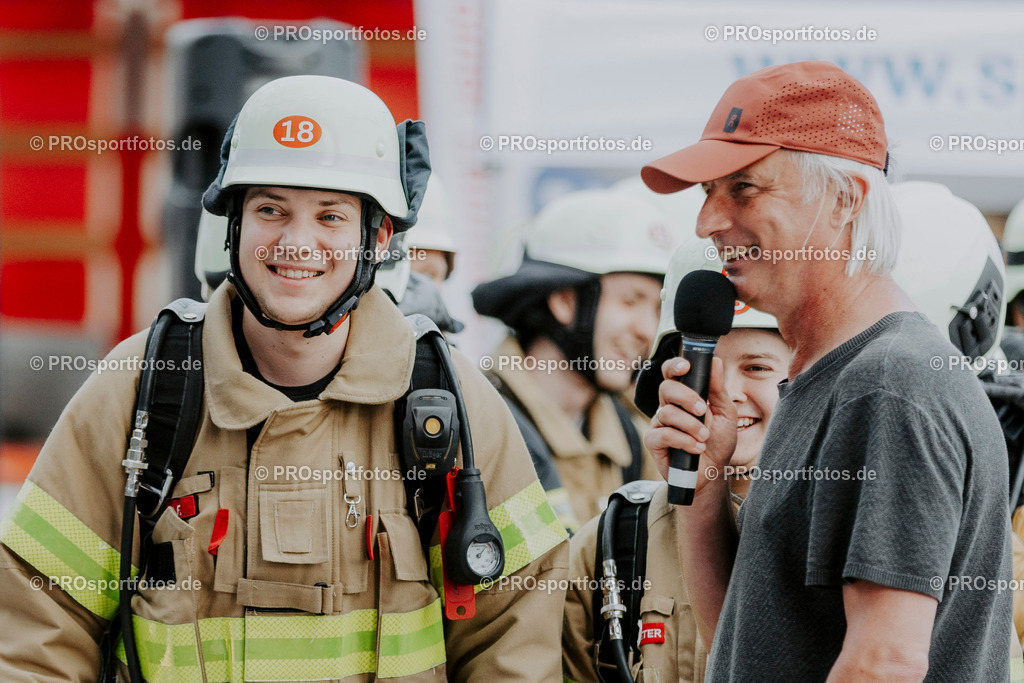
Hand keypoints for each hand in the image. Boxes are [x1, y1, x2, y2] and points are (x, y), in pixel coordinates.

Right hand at [643, 356, 737, 492]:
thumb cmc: (718, 442)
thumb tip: (715, 362)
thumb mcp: (726, 414)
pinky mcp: (653, 441)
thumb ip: (718, 389)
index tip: (685, 367)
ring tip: (704, 437)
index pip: (671, 374)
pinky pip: (663, 434)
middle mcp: (668, 406)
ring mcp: (659, 423)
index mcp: (683, 396)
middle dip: (686, 397)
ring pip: (667, 413)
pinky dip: (683, 440)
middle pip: (666, 389)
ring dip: (690, 425)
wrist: (713, 473)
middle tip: (703, 411)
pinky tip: (696, 448)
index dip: (674, 366)